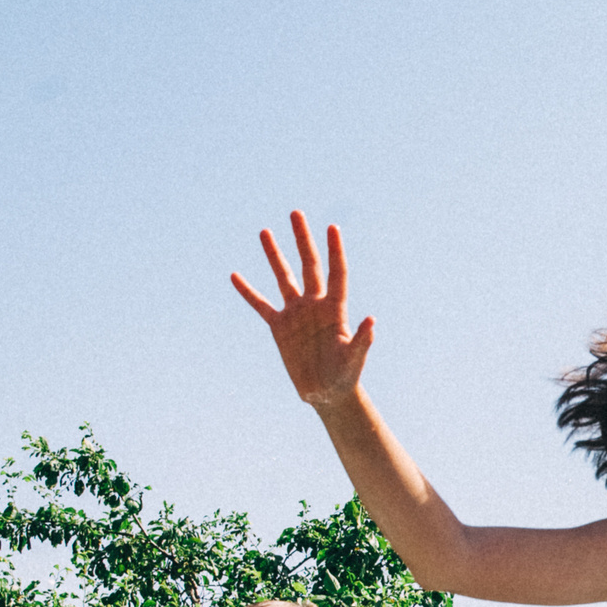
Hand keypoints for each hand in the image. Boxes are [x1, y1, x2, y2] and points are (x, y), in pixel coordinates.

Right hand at [231, 209, 375, 408]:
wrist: (327, 393)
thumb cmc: (346, 376)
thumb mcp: (354, 359)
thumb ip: (362, 340)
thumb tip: (371, 320)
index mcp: (335, 309)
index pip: (336, 272)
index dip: (334, 251)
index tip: (332, 227)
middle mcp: (315, 304)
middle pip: (308, 265)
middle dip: (302, 239)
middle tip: (296, 213)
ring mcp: (296, 313)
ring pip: (283, 277)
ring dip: (274, 255)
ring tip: (264, 231)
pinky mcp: (279, 327)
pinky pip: (261, 305)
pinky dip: (248, 292)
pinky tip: (235, 275)